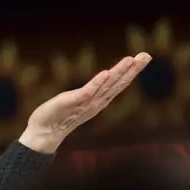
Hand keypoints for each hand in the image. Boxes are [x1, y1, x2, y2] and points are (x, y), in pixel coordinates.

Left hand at [19, 52, 151, 152]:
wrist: (43, 134)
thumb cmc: (58, 116)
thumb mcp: (76, 102)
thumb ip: (89, 93)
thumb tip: (99, 83)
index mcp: (98, 100)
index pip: (118, 83)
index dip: (131, 71)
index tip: (144, 57)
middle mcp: (96, 102)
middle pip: (118, 84)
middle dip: (133, 70)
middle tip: (146, 56)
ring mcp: (86, 103)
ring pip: (106, 86)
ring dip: (119, 73)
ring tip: (131, 60)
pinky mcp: (72, 103)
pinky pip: (87, 92)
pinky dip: (97, 83)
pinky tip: (106, 73)